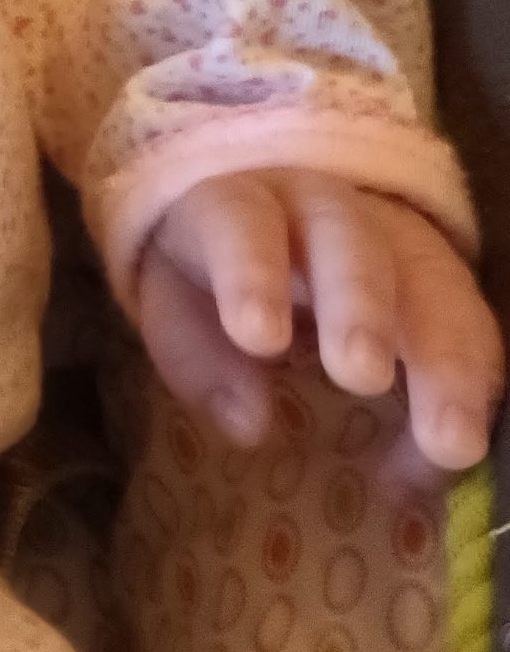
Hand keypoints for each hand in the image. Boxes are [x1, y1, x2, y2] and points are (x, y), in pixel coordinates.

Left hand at [140, 168, 501, 481]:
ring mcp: (395, 238)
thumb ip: (197, 354)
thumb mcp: (177, 303)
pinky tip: (462, 447)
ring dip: (443, 359)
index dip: (250, 272)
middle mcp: (323, 210)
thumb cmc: (213, 275)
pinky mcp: (447, 280)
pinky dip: (474, 386)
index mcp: (239, 203)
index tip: (258, 336)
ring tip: (448, 441)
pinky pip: (473, 323)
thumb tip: (249, 420)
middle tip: (360, 374)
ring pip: (429, 279)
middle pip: (348, 238)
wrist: (277, 224)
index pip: (240, 220)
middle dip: (359, 303)